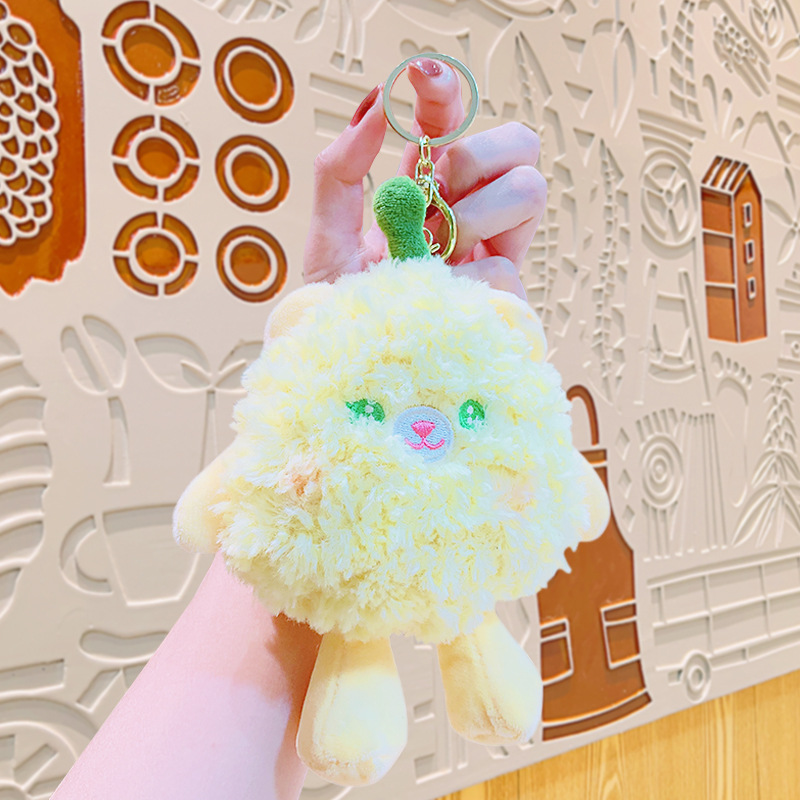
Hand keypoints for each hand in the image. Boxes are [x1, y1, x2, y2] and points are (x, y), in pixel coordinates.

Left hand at [303, 58, 545, 299]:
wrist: (353, 379)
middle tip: (434, 189)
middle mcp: (469, 218)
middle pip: (519, 146)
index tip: (420, 80)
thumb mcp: (326, 239)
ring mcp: (493, 258)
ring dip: (475, 214)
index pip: (456, 129)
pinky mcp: (508, 303)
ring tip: (435, 254)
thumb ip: (339, 172)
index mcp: (429, 197)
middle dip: (476, 154)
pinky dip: (463, 283)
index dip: (448, 97)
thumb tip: (374, 107)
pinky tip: (438, 304)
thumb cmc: (343, 314)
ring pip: (530, 191)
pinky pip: (506, 268)